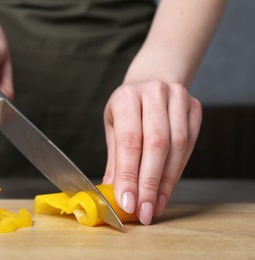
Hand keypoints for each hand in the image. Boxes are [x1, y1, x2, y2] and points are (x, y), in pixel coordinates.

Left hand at [103, 80, 201, 224]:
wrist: (153, 80)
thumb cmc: (128, 107)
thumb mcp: (113, 126)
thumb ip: (115, 158)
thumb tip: (110, 192)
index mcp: (126, 97)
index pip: (129, 141)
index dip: (129, 175)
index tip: (127, 202)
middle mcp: (154, 93)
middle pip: (156, 145)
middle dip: (149, 183)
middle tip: (143, 211)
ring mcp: (178, 98)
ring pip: (177, 147)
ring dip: (165, 182)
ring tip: (153, 206)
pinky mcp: (194, 108)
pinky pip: (190, 146)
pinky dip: (177, 172)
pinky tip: (165, 190)